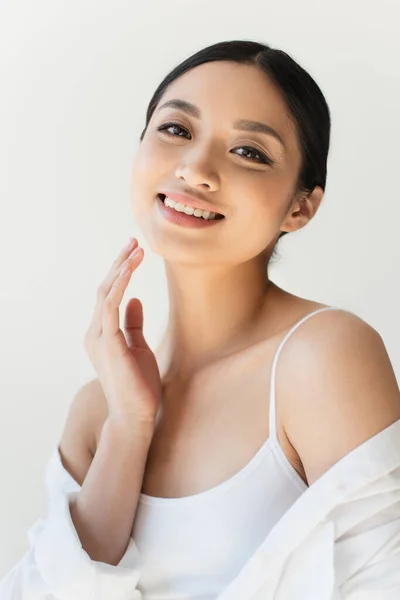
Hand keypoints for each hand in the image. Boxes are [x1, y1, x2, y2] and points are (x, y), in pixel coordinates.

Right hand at [84, 238, 161, 423]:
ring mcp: (98, 337)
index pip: (108, 296)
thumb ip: (133, 324)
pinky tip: (130, 268)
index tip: (134, 253)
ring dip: (121, 268)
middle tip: (134, 241)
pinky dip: (119, 284)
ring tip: (136, 248)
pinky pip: (110, 305)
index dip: (120, 273)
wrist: (135, 415)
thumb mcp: (138, 347)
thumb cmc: (138, 385)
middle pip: (104, 288)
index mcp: (101, 334)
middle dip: (119, 263)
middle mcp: (95, 332)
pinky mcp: (108, 342)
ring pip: (106, 292)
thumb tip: (136, 300)